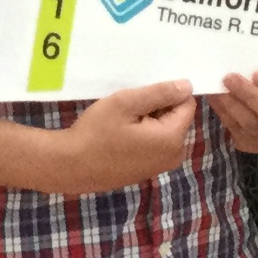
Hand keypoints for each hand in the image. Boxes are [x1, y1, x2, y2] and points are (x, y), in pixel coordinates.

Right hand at [51, 81, 198, 193]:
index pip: (187, 104)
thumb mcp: (126, 104)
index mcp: (173, 138)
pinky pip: (155, 145)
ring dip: (149, 120)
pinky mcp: (148, 171)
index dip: (168, 93)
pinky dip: (144, 135)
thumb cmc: (96, 133)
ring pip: (165, 131)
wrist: (71, 167)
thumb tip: (187, 86)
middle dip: (159, 108)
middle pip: (178, 118)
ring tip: (123, 120)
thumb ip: (159, 93)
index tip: (143, 93)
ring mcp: (161, 166)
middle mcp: (174, 155)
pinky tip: (121, 135)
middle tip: (129, 106)